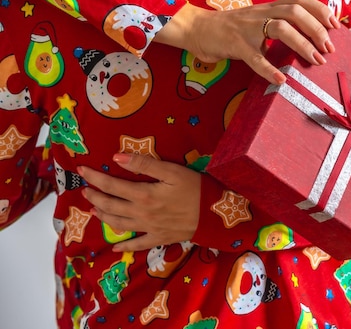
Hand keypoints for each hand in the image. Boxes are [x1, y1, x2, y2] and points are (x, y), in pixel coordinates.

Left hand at [79, 153, 200, 251]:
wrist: (215, 214)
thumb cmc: (196, 188)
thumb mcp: (172, 171)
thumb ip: (144, 164)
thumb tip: (117, 157)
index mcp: (143, 194)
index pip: (112, 185)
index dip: (95, 178)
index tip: (82, 171)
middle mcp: (141, 213)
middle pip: (111, 206)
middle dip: (95, 197)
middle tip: (85, 191)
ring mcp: (149, 228)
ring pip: (119, 224)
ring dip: (104, 217)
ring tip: (94, 210)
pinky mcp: (159, 237)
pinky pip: (137, 244)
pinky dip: (125, 245)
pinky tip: (115, 247)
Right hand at [155, 0, 341, 84]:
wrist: (197, 28)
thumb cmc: (232, 28)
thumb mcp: (258, 20)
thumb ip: (280, 24)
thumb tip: (310, 38)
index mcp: (268, 7)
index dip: (320, 8)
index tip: (335, 25)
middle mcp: (261, 13)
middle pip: (295, 11)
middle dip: (317, 28)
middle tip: (329, 48)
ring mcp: (248, 28)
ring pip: (280, 29)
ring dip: (302, 45)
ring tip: (316, 60)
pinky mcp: (236, 45)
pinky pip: (255, 57)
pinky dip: (269, 69)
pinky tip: (281, 80)